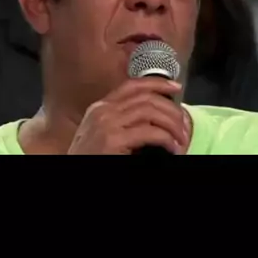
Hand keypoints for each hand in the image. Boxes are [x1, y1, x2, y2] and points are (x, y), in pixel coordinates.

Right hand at [67, 77, 189, 154]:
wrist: (72, 174)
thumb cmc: (90, 157)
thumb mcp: (103, 133)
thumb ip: (122, 121)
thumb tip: (155, 117)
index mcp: (100, 107)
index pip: (132, 85)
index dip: (157, 83)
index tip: (175, 87)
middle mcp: (102, 111)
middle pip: (146, 98)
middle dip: (171, 109)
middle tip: (185, 124)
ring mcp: (106, 124)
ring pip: (151, 111)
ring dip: (172, 125)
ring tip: (181, 139)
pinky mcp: (112, 140)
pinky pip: (150, 133)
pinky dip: (166, 139)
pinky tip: (172, 149)